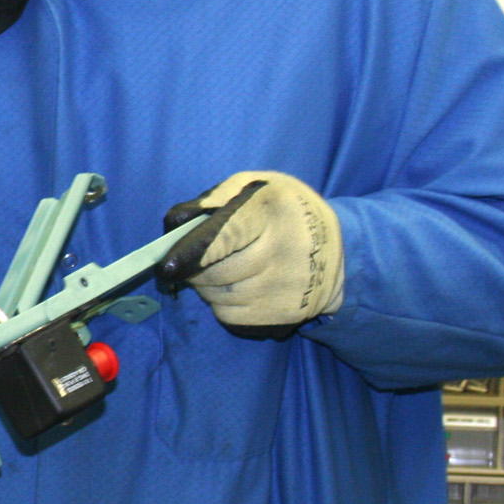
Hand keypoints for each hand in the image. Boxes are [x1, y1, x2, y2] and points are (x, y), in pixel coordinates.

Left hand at [155, 171, 342, 339]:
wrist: (337, 251)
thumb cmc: (282, 211)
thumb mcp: (254, 186)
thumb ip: (214, 198)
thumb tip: (176, 223)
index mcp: (272, 211)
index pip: (226, 235)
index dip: (192, 251)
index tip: (166, 266)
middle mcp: (282, 252)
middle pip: (213, 271)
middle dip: (193, 267)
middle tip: (198, 256)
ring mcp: (283, 289)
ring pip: (216, 296)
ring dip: (206, 285)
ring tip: (225, 267)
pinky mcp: (282, 317)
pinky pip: (228, 316)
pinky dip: (222, 304)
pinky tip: (239, 287)